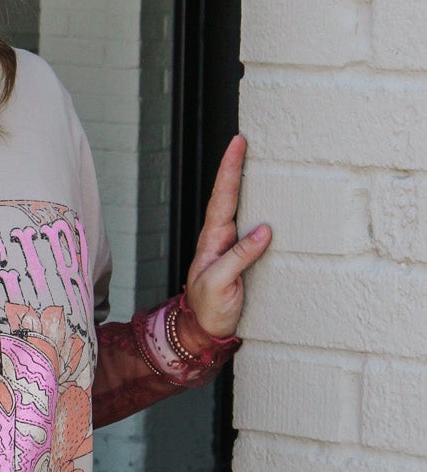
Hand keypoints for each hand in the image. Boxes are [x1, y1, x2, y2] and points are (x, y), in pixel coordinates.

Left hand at [183, 135, 271, 341]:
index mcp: (212, 240)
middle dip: (234, 167)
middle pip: (228, 196)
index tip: (237, 144)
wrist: (205, 331)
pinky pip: (251, 227)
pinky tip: (266, 201)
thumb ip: (239, 258)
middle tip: (242, 140)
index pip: (222, 198)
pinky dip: (258, 209)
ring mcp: (230, 246)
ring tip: (252, 159)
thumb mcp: (220, 284)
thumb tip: (263, 231)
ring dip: (243, 184)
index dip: (229, 170)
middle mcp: (220, 238)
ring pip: (238, 209)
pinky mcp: (242, 257)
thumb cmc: (208, 309)